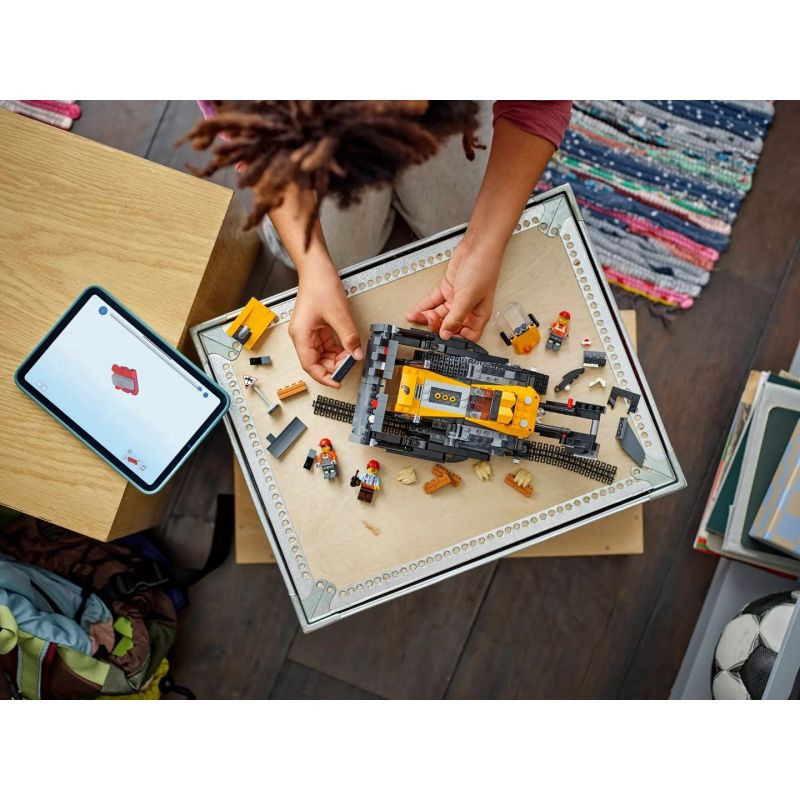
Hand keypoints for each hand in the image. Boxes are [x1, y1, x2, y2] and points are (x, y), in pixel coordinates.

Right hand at [288, 271, 362, 387]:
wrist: (316, 269)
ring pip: (322, 354)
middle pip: (316, 362)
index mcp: (301, 335)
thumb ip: (348, 337)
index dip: (324, 377)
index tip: (338, 382)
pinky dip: (337, 348)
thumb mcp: (338, 314)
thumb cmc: (320, 285)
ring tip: (351, 355)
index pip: (310, 366)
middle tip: (350, 365)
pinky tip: (348, 347)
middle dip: (333, 366)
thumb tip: (356, 354)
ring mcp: (309, 332)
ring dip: (336, 357)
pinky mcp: (316, 328)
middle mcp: (302, 336)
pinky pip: (326, 345)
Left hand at [405, 238, 501, 341]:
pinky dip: (423, 307)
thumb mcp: (468, 297)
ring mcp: (456, 299)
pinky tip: (415, 312)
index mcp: (478, 315)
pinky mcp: (447, 290)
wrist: (478, 246)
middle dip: (437, 326)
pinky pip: (433, 302)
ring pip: (439, 314)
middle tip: (428, 321)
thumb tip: (446, 334)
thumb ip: (455, 317)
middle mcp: (467, 309)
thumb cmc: (483, 269)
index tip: (441, 339)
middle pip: (449, 326)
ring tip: (416, 318)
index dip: (454, 340)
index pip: (466, 336)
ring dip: (427, 317)